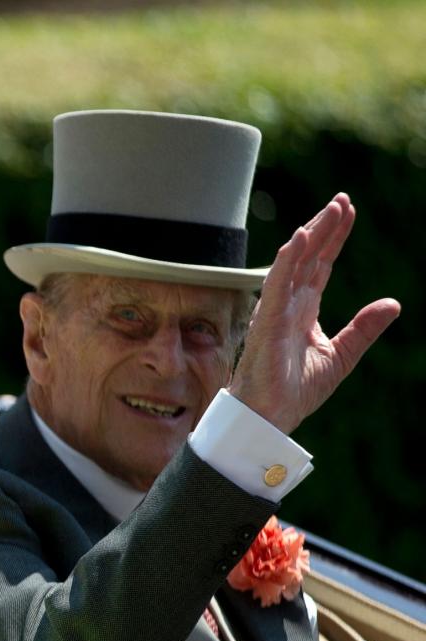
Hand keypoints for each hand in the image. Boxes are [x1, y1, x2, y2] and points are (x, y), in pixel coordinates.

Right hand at [228, 193, 399, 434]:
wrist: (269, 420)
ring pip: (293, 263)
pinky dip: (287, 261)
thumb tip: (393, 303)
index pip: (320, 266)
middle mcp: (287, 306)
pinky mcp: (267, 323)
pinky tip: (300, 238)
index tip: (347, 212)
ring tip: (330, 210)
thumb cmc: (294, 393)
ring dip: (311, 235)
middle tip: (342, 200)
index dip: (334, 239)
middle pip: (308, 257)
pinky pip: (276, 285)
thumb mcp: (341, 357)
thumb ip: (363, 329)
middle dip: (325, 227)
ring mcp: (275, 312)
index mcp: (303, 312)